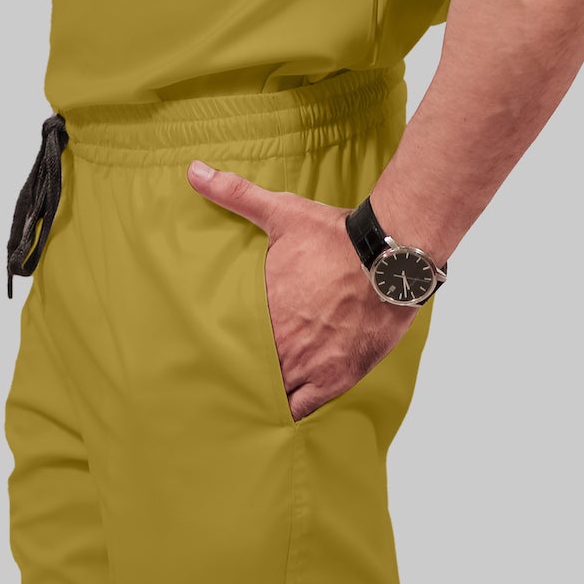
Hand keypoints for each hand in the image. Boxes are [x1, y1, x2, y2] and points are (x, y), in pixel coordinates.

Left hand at [187, 159, 416, 422]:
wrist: (390, 257)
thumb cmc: (338, 237)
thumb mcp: (283, 213)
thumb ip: (236, 194)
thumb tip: (194, 171)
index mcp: (261, 312)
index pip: (225, 345)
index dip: (218, 353)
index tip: (210, 354)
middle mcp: (280, 344)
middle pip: (244, 374)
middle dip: (236, 376)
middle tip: (223, 382)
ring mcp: (307, 365)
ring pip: (270, 396)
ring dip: (260, 396)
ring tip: (246, 400)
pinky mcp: (335, 379)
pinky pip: (301, 410)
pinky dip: (288, 412)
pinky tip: (277, 413)